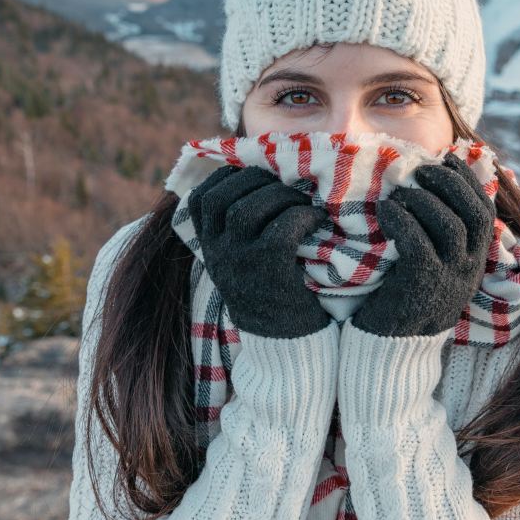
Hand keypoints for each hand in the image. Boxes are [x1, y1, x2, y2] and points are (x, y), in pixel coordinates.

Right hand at [186, 164, 332, 338]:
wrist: (284, 345)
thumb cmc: (272, 292)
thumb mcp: (242, 260)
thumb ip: (240, 229)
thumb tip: (261, 179)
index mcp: (209, 246)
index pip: (201, 197)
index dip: (229, 176)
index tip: (257, 174)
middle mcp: (217, 253)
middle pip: (223, 196)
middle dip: (257, 179)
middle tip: (286, 186)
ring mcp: (239, 263)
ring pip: (249, 208)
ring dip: (281, 195)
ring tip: (304, 202)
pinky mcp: (269, 272)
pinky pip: (282, 228)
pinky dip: (303, 216)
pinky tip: (318, 220)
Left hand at [351, 152, 496, 337]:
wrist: (390, 349)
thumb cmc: (405, 298)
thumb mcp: (434, 268)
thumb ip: (439, 237)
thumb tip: (430, 190)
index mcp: (475, 261)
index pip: (485, 212)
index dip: (469, 181)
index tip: (448, 160)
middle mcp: (469, 269)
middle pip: (474, 214)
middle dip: (451, 184)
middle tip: (422, 169)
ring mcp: (449, 278)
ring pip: (450, 225)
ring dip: (424, 199)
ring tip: (401, 191)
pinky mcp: (422, 285)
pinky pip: (418, 243)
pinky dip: (402, 219)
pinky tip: (386, 210)